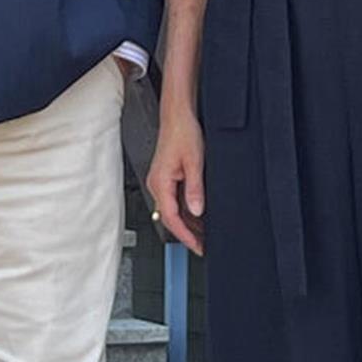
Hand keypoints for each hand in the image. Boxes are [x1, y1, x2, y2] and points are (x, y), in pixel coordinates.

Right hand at [144, 107, 205, 253]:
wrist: (178, 115)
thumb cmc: (183, 132)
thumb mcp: (195, 162)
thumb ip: (195, 188)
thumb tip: (197, 211)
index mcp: (160, 183)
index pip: (172, 219)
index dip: (185, 236)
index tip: (197, 246)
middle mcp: (157, 184)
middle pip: (171, 218)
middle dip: (187, 233)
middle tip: (203, 245)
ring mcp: (160, 181)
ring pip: (173, 210)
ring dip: (187, 222)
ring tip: (204, 234)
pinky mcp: (166, 177)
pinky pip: (174, 200)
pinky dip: (186, 210)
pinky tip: (198, 215)